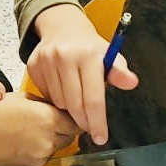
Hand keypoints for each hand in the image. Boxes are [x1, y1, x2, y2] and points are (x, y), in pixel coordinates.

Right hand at [0, 94, 80, 165]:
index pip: (76, 120)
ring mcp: (37, 158)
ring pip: (54, 148)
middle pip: (69, 136)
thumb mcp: (18, 97)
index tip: (68, 114)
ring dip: (48, 140)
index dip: (72, 116)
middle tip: (49, 121)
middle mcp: (45, 141)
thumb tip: (53, 107)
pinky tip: (19, 143)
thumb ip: (41, 103)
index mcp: (46, 119)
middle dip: (62, 128)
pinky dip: (35, 152)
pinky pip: (40, 160)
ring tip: (28, 131)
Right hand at [29, 5, 137, 145]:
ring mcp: (47, 61)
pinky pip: (46, 95)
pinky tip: (63, 90)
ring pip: (58, 103)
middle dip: (83, 121)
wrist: (63, 28)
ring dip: (68, 109)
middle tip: (89, 127)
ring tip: (77, 101)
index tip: (100, 137)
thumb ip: (119, 72)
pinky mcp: (34, 65)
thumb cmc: (89, 47)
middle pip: (74, 105)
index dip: (97, 122)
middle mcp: (65, 56)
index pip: (93, 98)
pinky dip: (55, 99)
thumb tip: (132, 82)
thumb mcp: (109, 56)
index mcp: (88, 55)